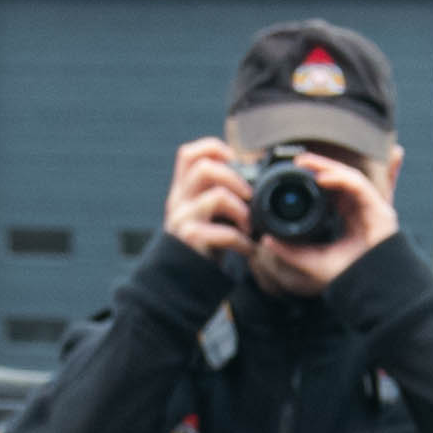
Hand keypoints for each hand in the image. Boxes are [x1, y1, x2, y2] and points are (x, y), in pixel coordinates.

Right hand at [165, 137, 252, 261]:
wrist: (183, 282)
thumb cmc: (203, 245)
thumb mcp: (206, 214)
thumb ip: (218, 192)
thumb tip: (253, 173)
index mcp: (183, 190)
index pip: (188, 154)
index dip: (213, 150)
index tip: (234, 161)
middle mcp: (178, 201)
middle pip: (203, 167)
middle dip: (234, 178)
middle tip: (249, 196)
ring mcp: (183, 220)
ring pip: (217, 197)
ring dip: (242, 210)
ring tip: (250, 227)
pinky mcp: (192, 242)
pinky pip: (224, 233)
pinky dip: (242, 241)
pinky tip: (248, 249)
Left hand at [246, 149, 396, 297]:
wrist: (370, 289)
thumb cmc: (347, 277)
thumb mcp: (311, 262)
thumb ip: (290, 252)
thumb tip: (265, 240)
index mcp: (347, 216)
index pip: (332, 189)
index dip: (315, 177)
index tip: (294, 172)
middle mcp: (360, 209)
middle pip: (341, 178)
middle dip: (320, 166)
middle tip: (299, 160)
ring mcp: (371, 208)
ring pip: (349, 177)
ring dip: (328, 167)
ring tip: (306, 163)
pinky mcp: (380, 210)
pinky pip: (359, 186)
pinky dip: (340, 179)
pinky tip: (322, 178)